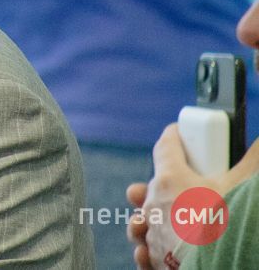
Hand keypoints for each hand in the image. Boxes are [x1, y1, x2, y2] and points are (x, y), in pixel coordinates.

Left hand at [127, 124, 258, 267]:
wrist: (218, 267)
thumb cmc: (227, 226)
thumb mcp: (242, 188)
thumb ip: (251, 163)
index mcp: (171, 179)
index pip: (165, 147)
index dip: (173, 138)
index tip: (178, 133)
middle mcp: (154, 203)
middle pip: (148, 187)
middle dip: (156, 185)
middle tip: (171, 185)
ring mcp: (152, 232)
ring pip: (141, 221)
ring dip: (147, 219)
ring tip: (157, 221)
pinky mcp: (154, 259)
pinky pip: (145, 250)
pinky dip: (149, 249)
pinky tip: (154, 248)